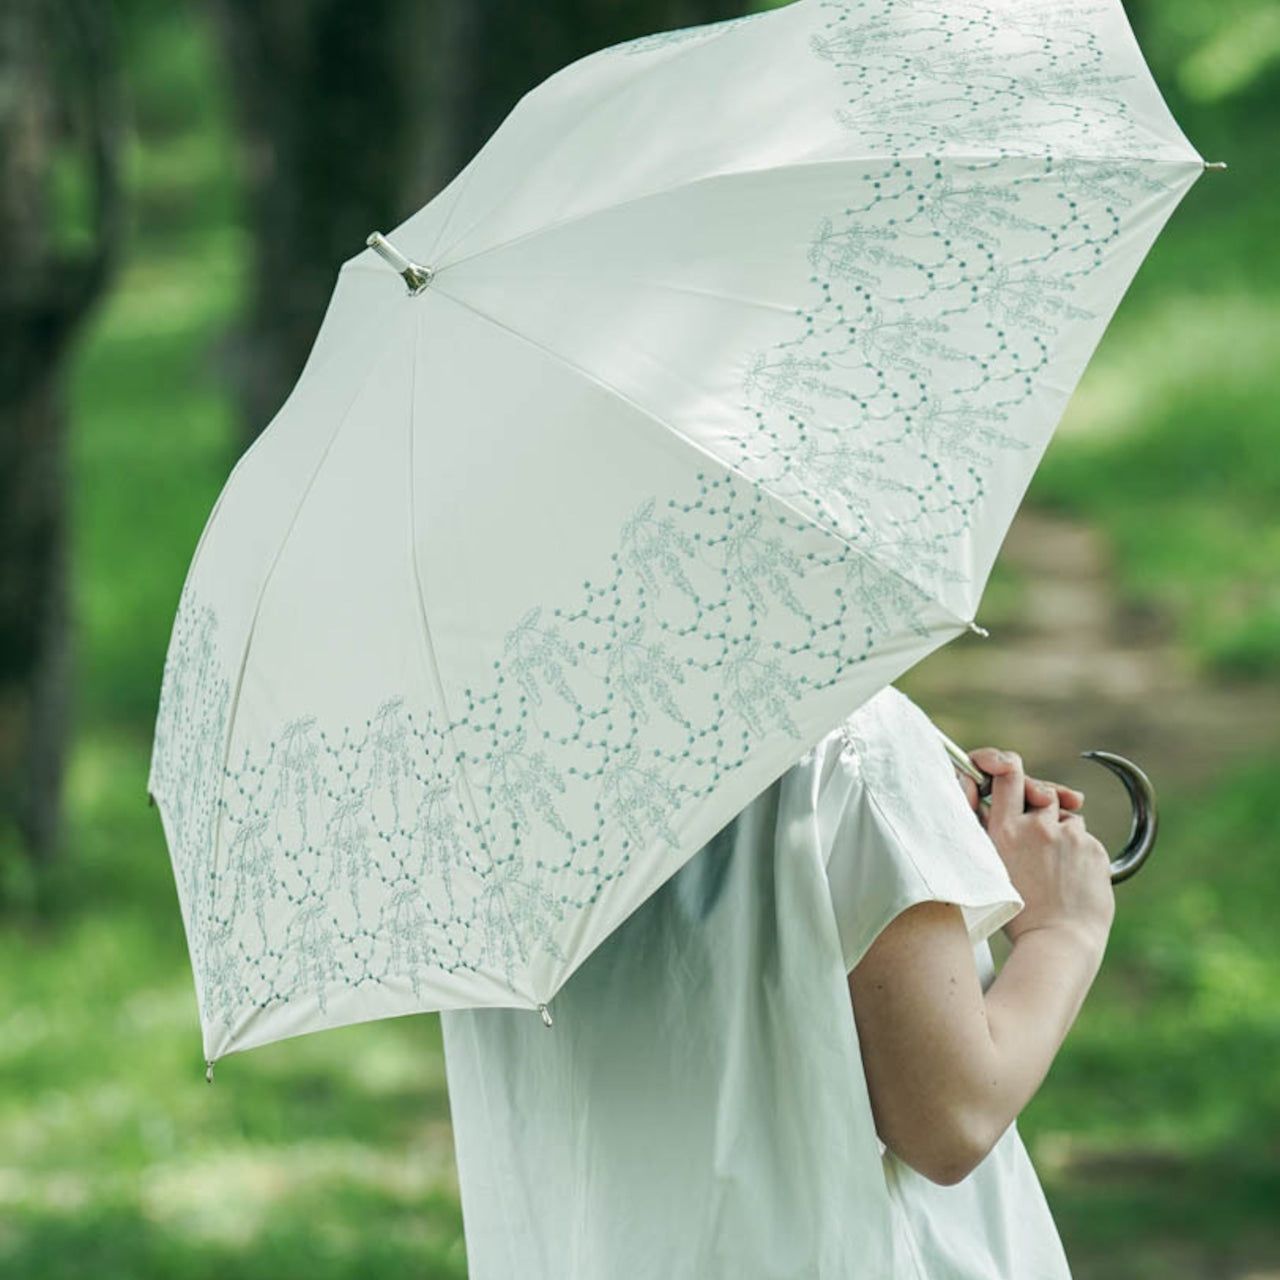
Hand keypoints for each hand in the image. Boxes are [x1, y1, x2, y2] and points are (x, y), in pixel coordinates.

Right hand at [965, 747, 1113, 951]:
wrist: (1060, 941)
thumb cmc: (1017, 912)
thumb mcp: (988, 865)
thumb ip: (984, 827)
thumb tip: (978, 794)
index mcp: (1006, 830)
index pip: (1007, 771)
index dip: (1001, 760)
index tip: (999, 764)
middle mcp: (1038, 827)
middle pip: (1039, 790)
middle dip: (1036, 800)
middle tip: (1033, 821)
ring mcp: (1069, 837)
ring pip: (1063, 815)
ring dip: (1057, 829)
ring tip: (1050, 864)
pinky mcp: (1094, 849)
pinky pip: (1083, 837)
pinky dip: (1076, 849)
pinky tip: (1067, 876)